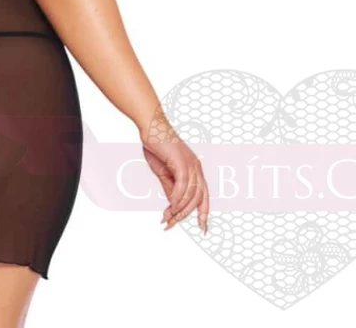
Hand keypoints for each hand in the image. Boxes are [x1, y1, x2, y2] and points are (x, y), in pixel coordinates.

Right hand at [139, 105, 208, 232]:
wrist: (151, 128)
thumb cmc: (157, 146)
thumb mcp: (164, 173)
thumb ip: (170, 188)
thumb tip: (173, 205)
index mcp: (195, 170)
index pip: (203, 196)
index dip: (204, 214)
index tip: (203, 229)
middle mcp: (197, 168)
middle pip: (198, 199)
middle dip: (185, 215)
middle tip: (171, 224)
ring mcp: (191, 165)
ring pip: (190, 194)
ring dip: (178, 209)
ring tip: (167, 218)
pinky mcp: (182, 162)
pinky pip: (182, 185)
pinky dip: (177, 198)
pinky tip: (170, 206)